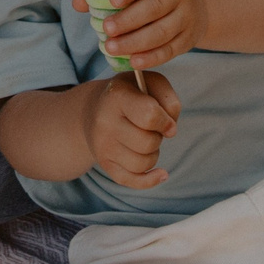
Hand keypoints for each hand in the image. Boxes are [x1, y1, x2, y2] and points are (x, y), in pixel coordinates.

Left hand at [73, 0, 199, 67]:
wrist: (193, 8)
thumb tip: (78, 3)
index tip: (112, 0)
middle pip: (155, 6)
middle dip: (129, 20)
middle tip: (107, 29)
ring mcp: (186, 16)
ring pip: (162, 31)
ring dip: (135, 42)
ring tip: (112, 48)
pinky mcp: (188, 39)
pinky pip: (169, 50)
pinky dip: (151, 57)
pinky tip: (133, 61)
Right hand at [80, 70, 180, 188]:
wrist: (93, 109)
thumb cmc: (130, 94)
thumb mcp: (149, 83)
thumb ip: (168, 100)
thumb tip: (171, 131)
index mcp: (117, 96)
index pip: (149, 115)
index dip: (165, 121)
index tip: (167, 120)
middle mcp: (104, 122)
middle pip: (148, 143)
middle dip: (158, 137)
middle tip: (149, 128)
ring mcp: (102, 145)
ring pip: (143, 163)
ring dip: (153, 154)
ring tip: (145, 139)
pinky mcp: (105, 163)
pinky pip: (132, 181)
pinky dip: (151, 180)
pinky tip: (161, 174)